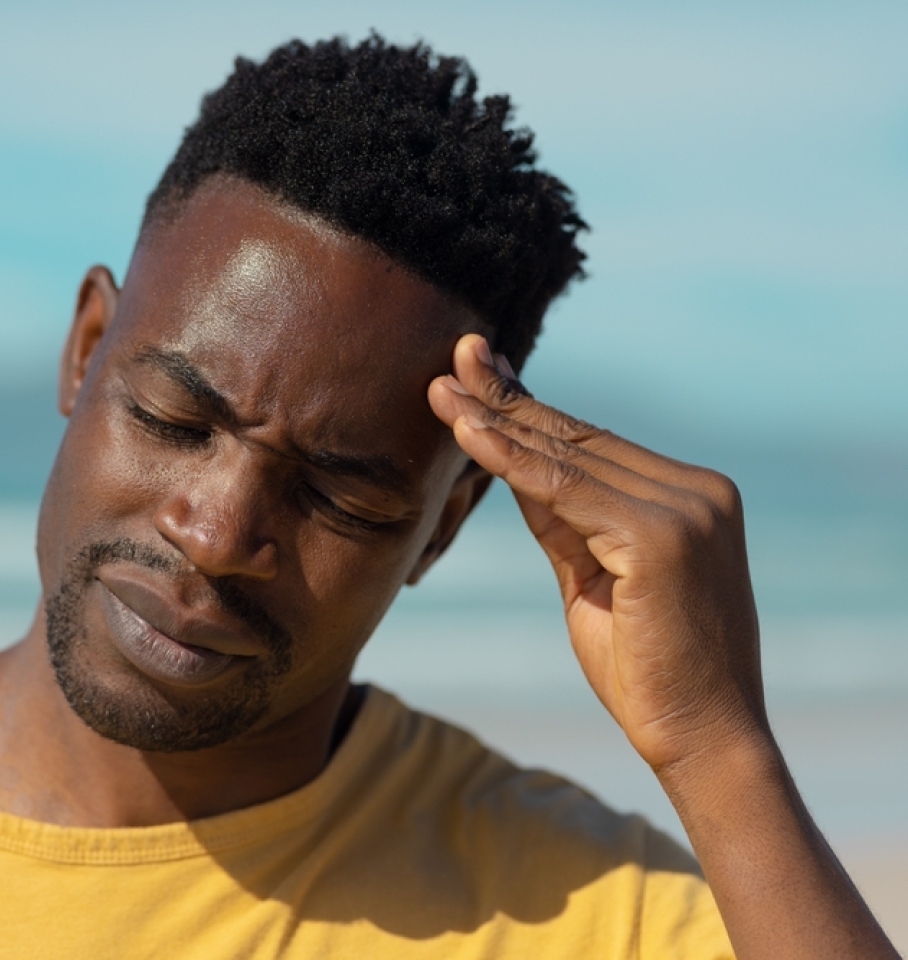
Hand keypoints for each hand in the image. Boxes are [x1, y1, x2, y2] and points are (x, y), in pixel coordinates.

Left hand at [427, 334, 768, 774]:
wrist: (702, 741)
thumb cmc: (649, 671)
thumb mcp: (592, 580)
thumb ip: (563, 522)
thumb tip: (514, 467)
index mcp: (691, 497)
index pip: (593, 444)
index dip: (530, 409)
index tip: (480, 375)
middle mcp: (698, 490)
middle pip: (579, 438)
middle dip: (509, 398)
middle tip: (454, 355)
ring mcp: (687, 509)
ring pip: (568, 457)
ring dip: (497, 420)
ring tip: (442, 387)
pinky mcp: (664, 536)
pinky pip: (566, 490)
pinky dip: (511, 461)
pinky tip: (468, 432)